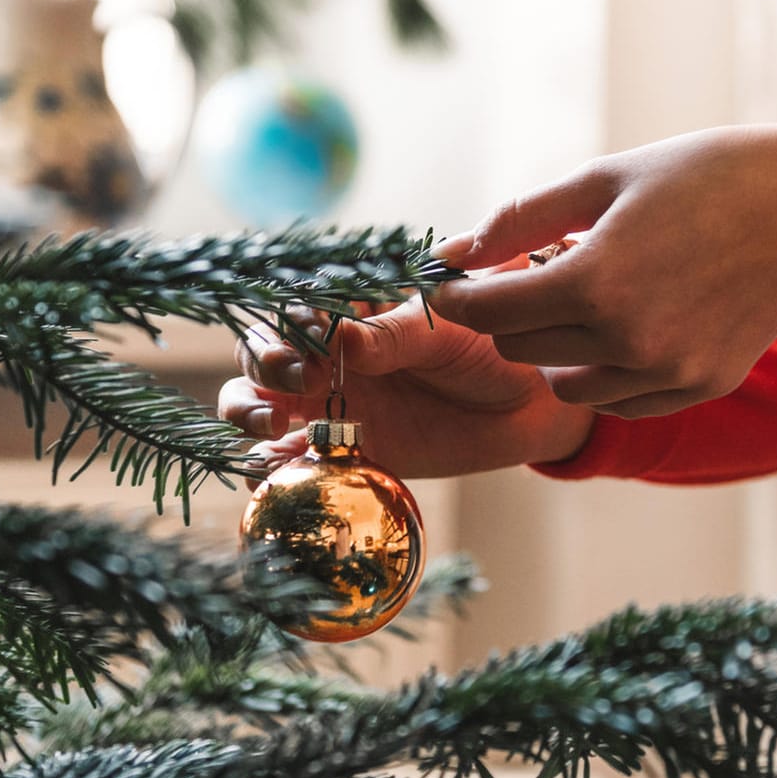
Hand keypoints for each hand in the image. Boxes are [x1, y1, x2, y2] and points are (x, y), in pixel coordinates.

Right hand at [219, 296, 596, 478]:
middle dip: (264, 363)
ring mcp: (330, 402)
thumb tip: (343, 338)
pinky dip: (272, 466)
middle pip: (261, 352)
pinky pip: (292, 459)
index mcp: (348, 309)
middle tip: (297, 380)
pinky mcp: (343, 449)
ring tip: (273, 425)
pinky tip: (273, 470)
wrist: (528, 404)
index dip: (287, 323)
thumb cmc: (489, 344)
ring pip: (259, 401)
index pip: (292, 307)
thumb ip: (395, 334)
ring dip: (248, 410)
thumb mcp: (447, 328)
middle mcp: (327, 353)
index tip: (308, 341)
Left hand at [429, 124, 776, 417]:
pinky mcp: (700, 387)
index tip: (450, 282)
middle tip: (533, 272)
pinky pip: (619, 400)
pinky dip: (604, 370)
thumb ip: (517, 220)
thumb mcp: (601, 179)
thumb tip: (448, 253)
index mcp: (595, 281)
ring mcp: (668, 373)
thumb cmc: (701, 176)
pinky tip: (624, 325)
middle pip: (520, 349)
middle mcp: (628, 340)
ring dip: (555, 348)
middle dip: (509, 314)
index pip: (488, 311)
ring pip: (566, 385)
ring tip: (586, 297)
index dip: (458, 296)